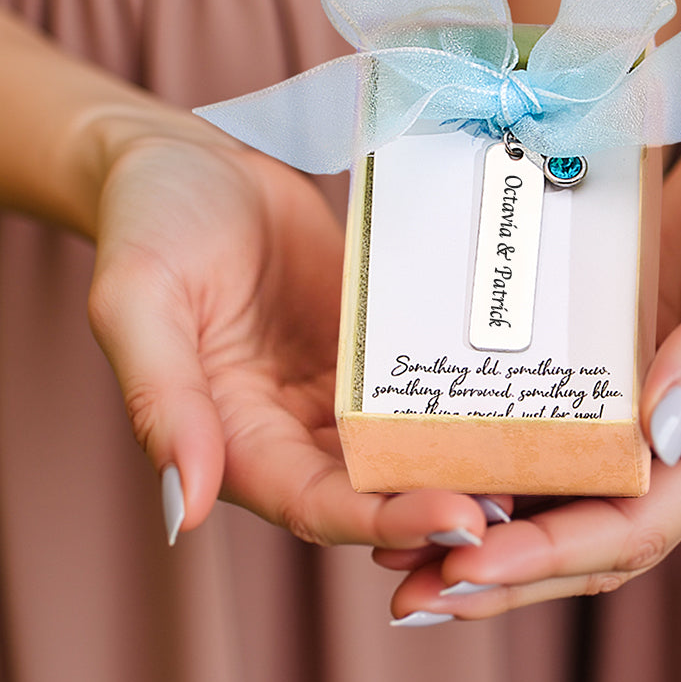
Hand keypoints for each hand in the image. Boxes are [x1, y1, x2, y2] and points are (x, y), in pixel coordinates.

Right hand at [87, 133, 490, 547]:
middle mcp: (293, 428)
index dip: (385, 521)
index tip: (460, 522)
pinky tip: (516, 395)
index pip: (317, 505)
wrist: (196, 159)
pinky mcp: (371, 344)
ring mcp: (339, 387)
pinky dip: (460, 399)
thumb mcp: (139, 302)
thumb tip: (186, 509)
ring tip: (540, 461)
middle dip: (445, 502)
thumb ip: (161, 401)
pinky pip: (418, 380)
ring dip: (464, 461)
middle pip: (377, 489)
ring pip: (407, 445)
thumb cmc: (151, 224)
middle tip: (522, 503)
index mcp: (236, 439)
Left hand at [377, 79, 680, 617]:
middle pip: (587, 526)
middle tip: (408, 591)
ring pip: (561, 480)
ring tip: (395, 538)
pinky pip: (552, 406)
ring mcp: (644, 384)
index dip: (550, 556)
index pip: (638, 524)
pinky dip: (499, 438)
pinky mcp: (615, 341)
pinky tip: (437, 439)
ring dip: (487, 517)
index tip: (463, 567)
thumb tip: (655, 433)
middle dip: (501, 567)